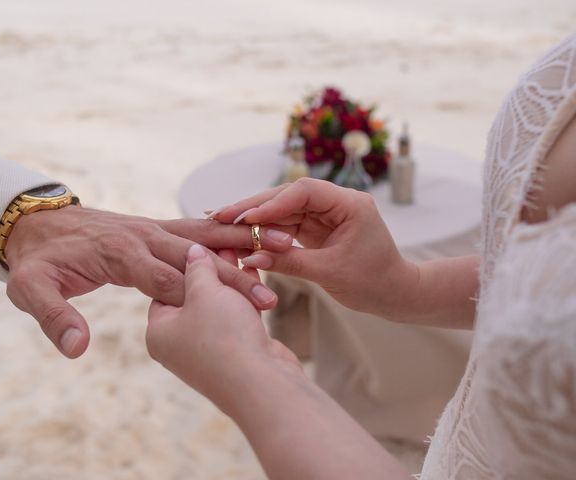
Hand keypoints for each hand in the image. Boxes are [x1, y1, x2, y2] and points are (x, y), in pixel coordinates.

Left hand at [5, 207, 292, 357]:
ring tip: (284, 239)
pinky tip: (256, 236)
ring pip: (206, 232)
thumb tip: (78, 349)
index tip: (249, 305)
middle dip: (239, 267)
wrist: (38, 223)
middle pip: (200, 254)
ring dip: (243, 237)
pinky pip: (198, 227)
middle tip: (278, 274)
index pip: (172, 278)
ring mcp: (154, 229)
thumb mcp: (31, 289)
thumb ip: (56, 317)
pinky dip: (228, 230)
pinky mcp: (158, 228)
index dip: (211, 292)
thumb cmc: (39, 260)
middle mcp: (145, 237)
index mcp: (123, 255)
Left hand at [146, 244, 300, 413]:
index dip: (183, 264)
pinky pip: (236, 319)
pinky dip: (243, 299)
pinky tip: (254, 276)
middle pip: (192, 296)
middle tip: (224, 245)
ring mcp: (208, 352)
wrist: (261, 383)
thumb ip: (197, 267)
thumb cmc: (223, 336)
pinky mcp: (235, 354)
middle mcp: (179, 345)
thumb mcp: (205, 291)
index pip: (163, 288)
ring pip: (217, 307)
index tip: (200, 244)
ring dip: (230, 283)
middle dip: (211, 271)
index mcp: (159, 332)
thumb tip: (191, 250)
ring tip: (241, 254)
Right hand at [211, 178, 418, 317]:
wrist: (394, 294)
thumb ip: (290, 261)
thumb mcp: (330, 272)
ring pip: (283, 210)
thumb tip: (250, 258)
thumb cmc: (372, 282)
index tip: (244, 216)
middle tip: (221, 214)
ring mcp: (325, 214)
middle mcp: (336, 202)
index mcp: (349, 204)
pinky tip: (242, 234)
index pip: (303, 192)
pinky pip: (286, 225)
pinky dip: (264, 231)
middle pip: (288, 196)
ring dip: (255, 218)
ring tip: (223, 223)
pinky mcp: (317, 228)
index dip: (271, 203)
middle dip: (255, 206)